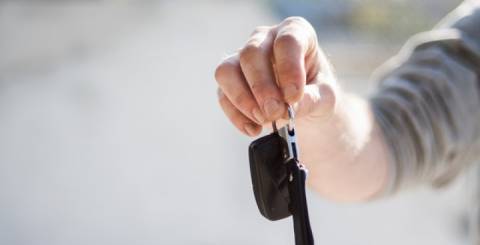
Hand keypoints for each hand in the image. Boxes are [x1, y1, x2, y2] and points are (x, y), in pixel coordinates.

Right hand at [215, 17, 389, 200]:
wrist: (306, 107)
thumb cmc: (318, 92)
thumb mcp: (326, 97)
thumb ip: (312, 99)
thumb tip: (288, 108)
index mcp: (295, 32)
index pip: (287, 41)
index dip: (289, 68)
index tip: (294, 96)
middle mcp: (264, 39)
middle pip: (251, 54)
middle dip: (262, 88)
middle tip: (276, 113)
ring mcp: (242, 58)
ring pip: (227, 71)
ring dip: (243, 99)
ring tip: (263, 120)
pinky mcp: (230, 81)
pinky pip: (222, 95)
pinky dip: (236, 115)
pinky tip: (254, 129)